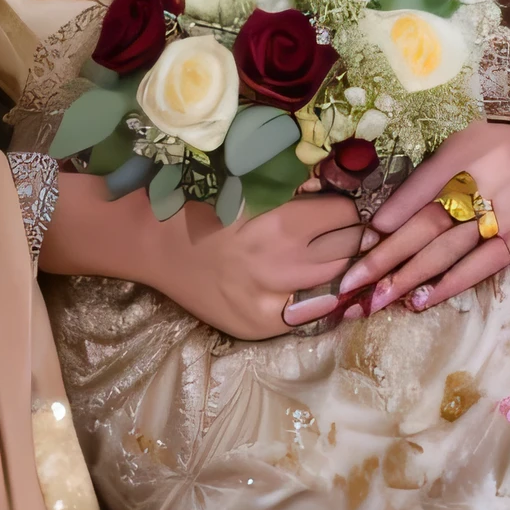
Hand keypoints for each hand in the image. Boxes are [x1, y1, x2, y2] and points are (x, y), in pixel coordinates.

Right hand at [149, 192, 369, 340]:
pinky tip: (319, 281)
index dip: (350, 206)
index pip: (344, 214)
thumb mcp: (252, 187)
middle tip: (353, 228)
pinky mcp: (261, 325)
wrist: (155, 244)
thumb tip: (342, 185)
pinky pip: (311, 312)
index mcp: (279, 222)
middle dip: (354, 235)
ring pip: (336, 281)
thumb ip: (295, 190)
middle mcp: (281, 264)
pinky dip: (322, 295)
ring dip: (343, 264)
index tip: (349, 204)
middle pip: (348, 248)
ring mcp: (271, 301)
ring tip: (339, 251)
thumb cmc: (202, 204)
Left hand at [323, 120, 509, 320]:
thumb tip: (385, 221)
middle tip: (357, 282)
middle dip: (391, 255)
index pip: (422, 186)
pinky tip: (426, 298)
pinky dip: (453, 282)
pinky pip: (486, 265)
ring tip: (383, 297)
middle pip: (432, 223)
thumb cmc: (492, 152)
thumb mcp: (458, 148)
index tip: (363, 241)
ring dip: (415, 276)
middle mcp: (490, 179)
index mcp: (466, 151)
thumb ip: (427, 179)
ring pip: (453, 249)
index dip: (392, 215)